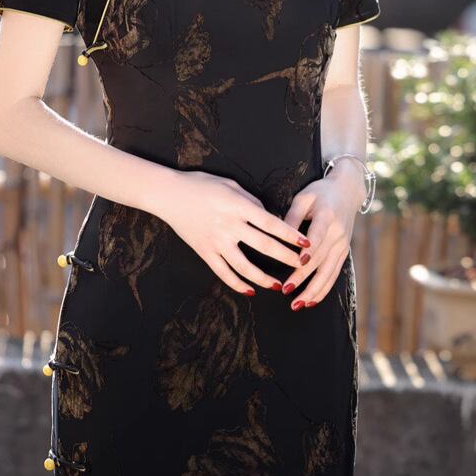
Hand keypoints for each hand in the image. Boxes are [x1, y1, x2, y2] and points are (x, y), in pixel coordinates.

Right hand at [160, 170, 310, 293]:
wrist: (169, 194)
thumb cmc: (201, 184)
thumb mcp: (231, 185)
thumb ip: (251, 201)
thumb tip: (269, 217)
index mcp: (238, 206)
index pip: (271, 223)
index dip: (290, 234)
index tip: (306, 243)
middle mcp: (229, 225)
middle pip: (263, 245)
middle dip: (286, 257)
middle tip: (302, 265)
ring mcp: (216, 241)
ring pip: (244, 266)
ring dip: (263, 278)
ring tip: (278, 285)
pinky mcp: (204, 252)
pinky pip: (223, 273)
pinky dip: (237, 284)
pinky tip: (250, 291)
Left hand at [279, 163, 365, 308]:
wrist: (348, 191)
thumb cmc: (320, 193)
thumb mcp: (304, 198)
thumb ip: (291, 217)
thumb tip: (278, 237)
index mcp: (327, 216)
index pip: (317, 236)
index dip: (308, 251)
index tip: (298, 263)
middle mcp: (338, 233)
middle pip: (320, 259)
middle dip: (303, 277)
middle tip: (286, 290)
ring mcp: (342, 245)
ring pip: (328, 272)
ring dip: (313, 290)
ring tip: (297, 304)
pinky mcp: (344, 252)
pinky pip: (334, 274)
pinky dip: (323, 289)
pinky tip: (311, 301)